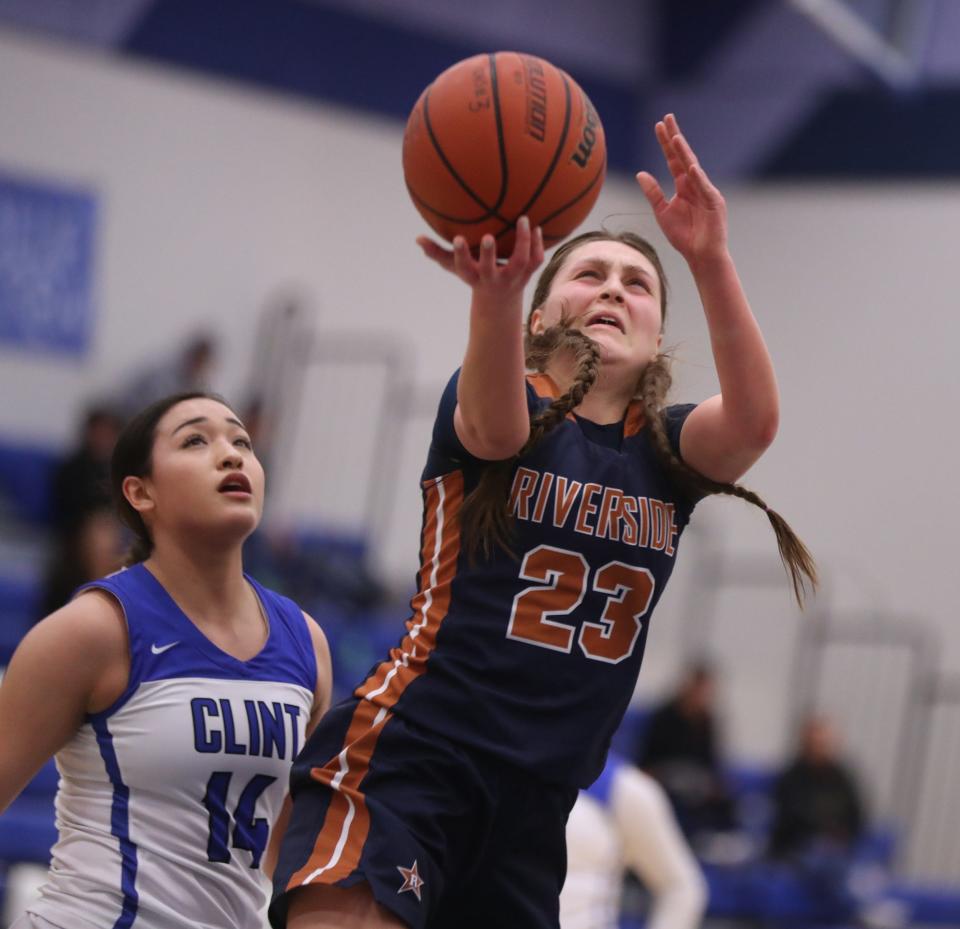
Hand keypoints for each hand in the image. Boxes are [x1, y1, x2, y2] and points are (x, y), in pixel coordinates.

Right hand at [417, 216, 544, 301]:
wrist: (500, 301)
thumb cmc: (473, 276)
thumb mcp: (455, 268)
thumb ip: (437, 253)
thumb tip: (418, 239)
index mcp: (474, 276)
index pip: (464, 267)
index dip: (461, 254)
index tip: (457, 238)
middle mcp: (493, 280)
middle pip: (490, 270)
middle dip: (488, 255)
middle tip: (487, 236)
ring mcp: (512, 279)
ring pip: (520, 263)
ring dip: (523, 243)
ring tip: (523, 220)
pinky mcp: (527, 274)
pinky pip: (535, 260)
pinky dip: (538, 244)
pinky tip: (537, 227)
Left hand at [636, 114, 727, 265]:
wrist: (700, 255)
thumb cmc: (683, 236)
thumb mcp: (662, 212)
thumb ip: (653, 193)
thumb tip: (640, 173)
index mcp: (684, 185)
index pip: (673, 159)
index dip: (666, 143)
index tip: (658, 125)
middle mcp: (696, 184)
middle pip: (684, 157)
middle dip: (675, 139)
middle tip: (667, 119)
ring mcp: (706, 192)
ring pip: (694, 168)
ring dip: (685, 154)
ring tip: (675, 138)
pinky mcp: (714, 203)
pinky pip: (705, 188)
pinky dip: (698, 178)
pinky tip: (691, 167)